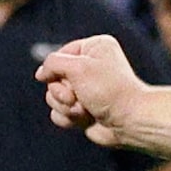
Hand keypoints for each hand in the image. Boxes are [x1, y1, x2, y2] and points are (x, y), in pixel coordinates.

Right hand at [37, 35, 154, 145]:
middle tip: (75, 98)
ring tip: (84, 110)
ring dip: (65, 107)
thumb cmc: (109, 90)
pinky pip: (59, 114)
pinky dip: (68, 118)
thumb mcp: (77, 67)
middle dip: (61, 92)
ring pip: (54, 98)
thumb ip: (53, 63)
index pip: (59, 55)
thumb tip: (41, 73)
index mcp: (94, 49)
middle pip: (54, 78)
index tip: (65, 78)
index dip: (55, 69)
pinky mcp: (83, 111)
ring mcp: (86, 92)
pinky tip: (85, 120)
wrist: (129, 122)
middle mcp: (90, 68)